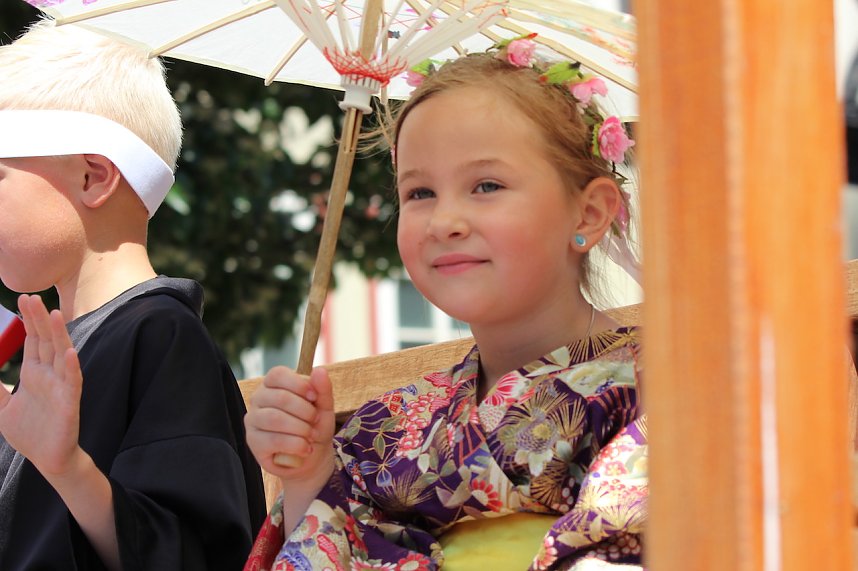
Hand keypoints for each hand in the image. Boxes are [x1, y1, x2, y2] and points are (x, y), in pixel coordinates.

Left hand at [0, 295, 83, 476]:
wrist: (47, 459)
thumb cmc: (30, 434)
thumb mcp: (2, 409)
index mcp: (34, 373)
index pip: (33, 340)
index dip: (29, 320)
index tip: (24, 299)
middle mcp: (49, 375)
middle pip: (46, 341)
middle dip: (39, 319)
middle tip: (32, 297)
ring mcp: (61, 387)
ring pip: (61, 354)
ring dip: (59, 334)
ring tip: (54, 314)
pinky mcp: (70, 403)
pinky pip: (73, 381)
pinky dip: (72, 367)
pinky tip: (70, 353)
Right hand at [244, 366, 335, 481]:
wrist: (311, 456)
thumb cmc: (314, 426)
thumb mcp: (324, 406)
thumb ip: (322, 389)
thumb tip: (319, 370)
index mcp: (273, 384)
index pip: (277, 374)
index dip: (298, 384)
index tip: (314, 396)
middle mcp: (258, 399)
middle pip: (280, 398)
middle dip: (305, 411)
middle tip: (315, 421)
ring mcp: (253, 420)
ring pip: (275, 419)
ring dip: (301, 429)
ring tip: (311, 436)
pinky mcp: (253, 442)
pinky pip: (274, 440)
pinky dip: (296, 445)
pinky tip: (305, 448)